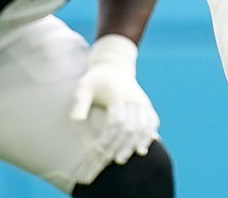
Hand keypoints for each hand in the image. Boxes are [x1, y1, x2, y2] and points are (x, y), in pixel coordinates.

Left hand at [69, 35, 158, 183]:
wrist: (113, 67)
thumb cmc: (95, 80)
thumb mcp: (84, 86)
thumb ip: (80, 102)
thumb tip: (76, 119)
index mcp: (118, 94)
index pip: (116, 120)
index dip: (108, 137)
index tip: (99, 149)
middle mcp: (133, 98)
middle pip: (131, 126)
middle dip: (122, 145)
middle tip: (112, 160)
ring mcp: (142, 101)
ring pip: (143, 126)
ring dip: (135, 144)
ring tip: (125, 157)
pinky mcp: (146, 104)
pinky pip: (152, 121)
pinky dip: (148, 135)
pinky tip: (142, 149)